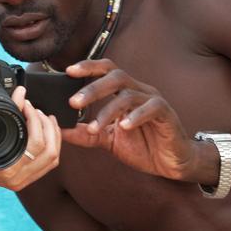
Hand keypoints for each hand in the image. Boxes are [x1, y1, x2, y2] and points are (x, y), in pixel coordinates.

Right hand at [0, 86, 60, 190]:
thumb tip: (21, 92)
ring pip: (52, 159)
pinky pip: (46, 164)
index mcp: (6, 168)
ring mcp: (20, 180)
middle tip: (36, 110)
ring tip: (43, 117)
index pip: (36, 143)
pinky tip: (44, 131)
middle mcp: (16, 178)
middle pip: (51, 152)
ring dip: (52, 136)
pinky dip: (50, 146)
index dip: (35, 118)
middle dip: (47, 126)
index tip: (26, 104)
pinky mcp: (21, 179)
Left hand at [61, 59, 193, 180]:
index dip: (89, 66)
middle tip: (73, 102)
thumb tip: (60, 130)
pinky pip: (151, 108)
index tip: (68, 71)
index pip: (106, 70)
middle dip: (92, 88)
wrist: (170, 163)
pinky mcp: (167, 114)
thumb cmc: (142, 146)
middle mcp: (139, 90)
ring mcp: (153, 100)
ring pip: (128, 95)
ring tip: (94, 127)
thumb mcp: (108, 140)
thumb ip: (86, 133)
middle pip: (115, 77)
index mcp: (124, 92)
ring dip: (108, 110)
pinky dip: (136, 116)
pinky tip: (124, 126)